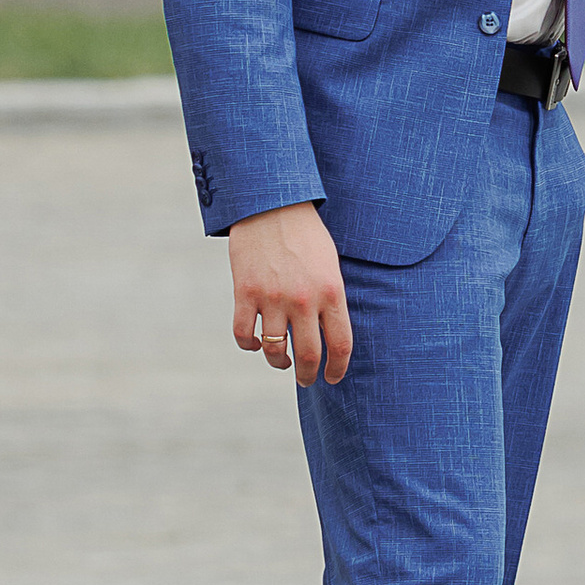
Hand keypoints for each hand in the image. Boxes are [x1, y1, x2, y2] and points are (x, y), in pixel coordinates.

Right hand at [229, 204, 351, 388]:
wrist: (272, 205)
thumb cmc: (307, 235)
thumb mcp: (330, 265)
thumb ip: (330, 299)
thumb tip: (327, 334)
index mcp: (332, 291)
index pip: (340, 344)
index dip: (337, 368)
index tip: (333, 378)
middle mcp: (303, 299)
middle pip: (308, 355)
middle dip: (307, 374)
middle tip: (306, 379)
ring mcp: (272, 298)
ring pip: (274, 350)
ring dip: (278, 363)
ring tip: (282, 362)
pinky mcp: (245, 293)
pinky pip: (244, 335)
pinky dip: (249, 345)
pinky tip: (255, 344)